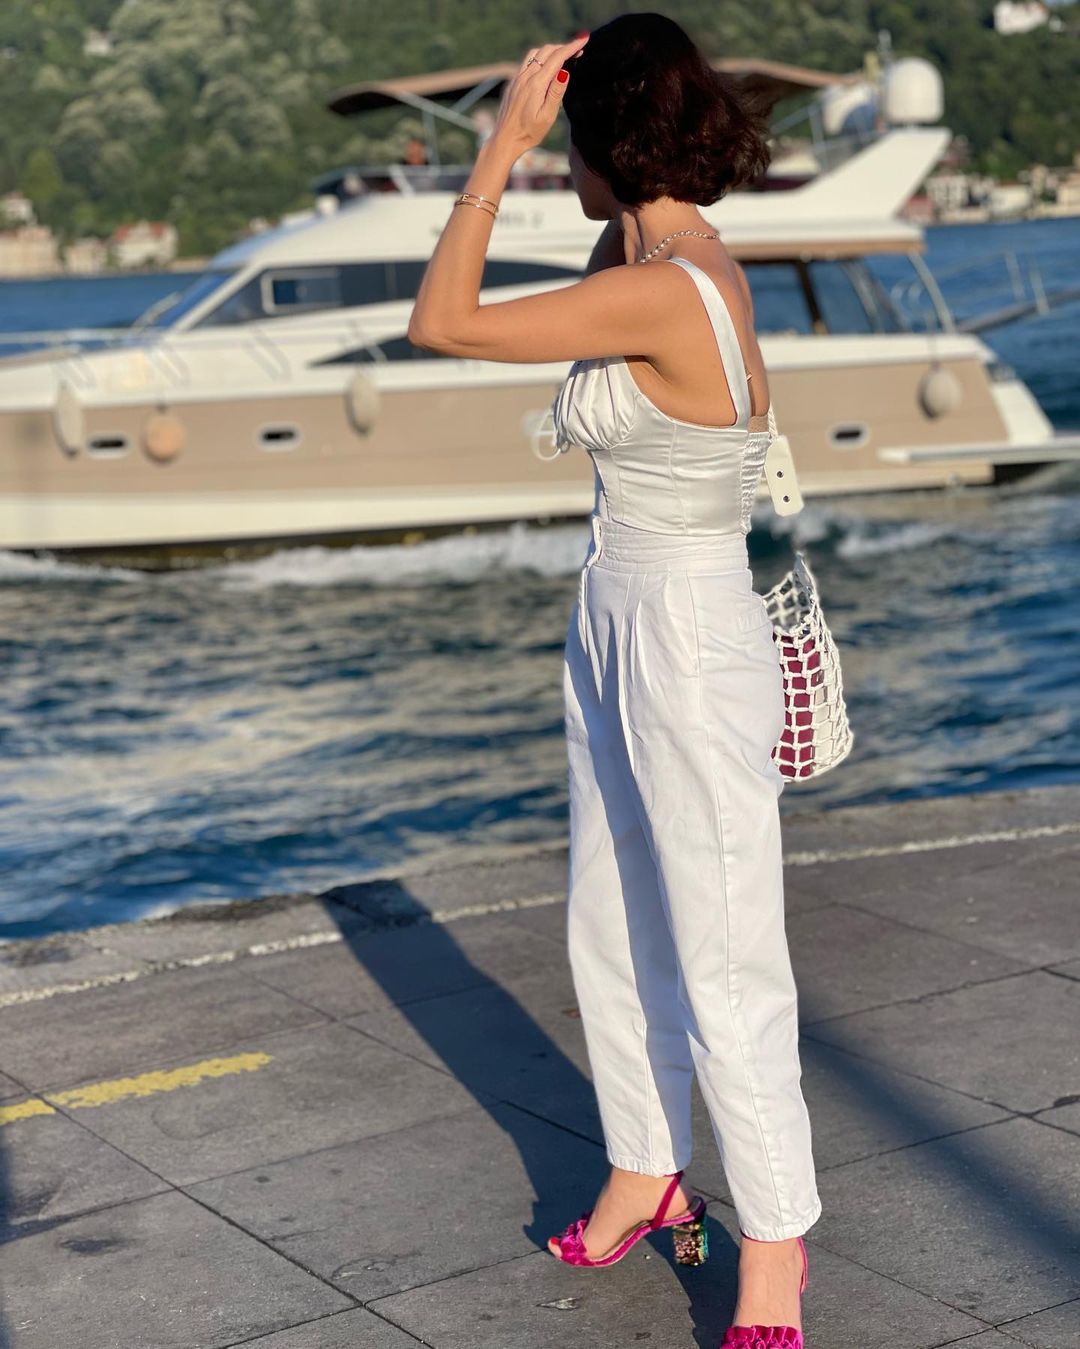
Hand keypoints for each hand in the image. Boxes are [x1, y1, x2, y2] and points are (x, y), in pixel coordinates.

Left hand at [488, 35, 587, 155]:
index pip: (557, 58)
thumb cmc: (529, 133)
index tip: (584, 39)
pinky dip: (540, 58)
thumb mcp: (548, 116)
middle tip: (578, 50)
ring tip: (563, 56)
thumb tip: (565, 70)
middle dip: (563, 47)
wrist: (505, 140)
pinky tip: (546, 67)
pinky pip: (527, 62)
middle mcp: (525, 77)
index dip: (572, 47)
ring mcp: (517, 79)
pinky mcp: (512, 83)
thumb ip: (556, 92)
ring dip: (551, 50)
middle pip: (546, 51)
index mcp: (536, 84)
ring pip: (535, 54)